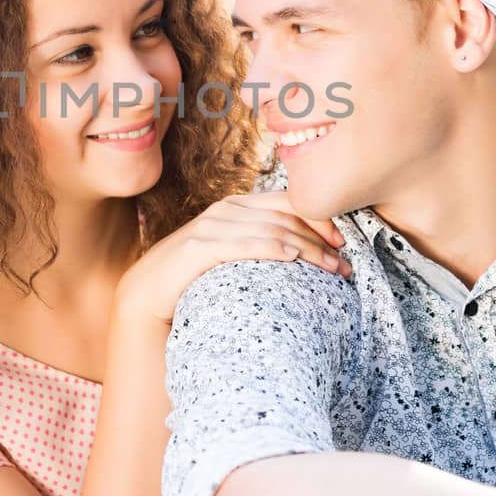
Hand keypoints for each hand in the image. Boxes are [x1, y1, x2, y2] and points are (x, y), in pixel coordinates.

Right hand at [117, 191, 349, 324]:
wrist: (149, 293)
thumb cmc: (196, 276)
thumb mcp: (233, 253)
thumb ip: (260, 243)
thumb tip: (305, 255)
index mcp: (238, 206)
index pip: (289, 202)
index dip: (320, 219)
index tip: (343, 244)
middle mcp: (227, 209)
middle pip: (286, 217)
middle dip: (321, 240)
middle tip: (346, 266)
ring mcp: (212, 226)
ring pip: (272, 230)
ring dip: (307, 249)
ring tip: (332, 271)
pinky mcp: (199, 247)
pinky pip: (243, 244)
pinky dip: (271, 248)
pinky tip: (292, 258)